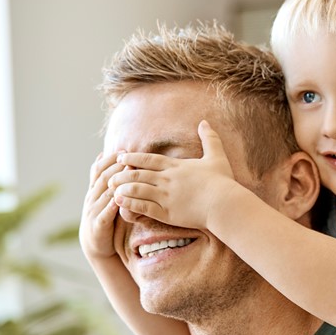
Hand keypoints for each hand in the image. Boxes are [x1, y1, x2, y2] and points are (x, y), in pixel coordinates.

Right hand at [80, 151, 124, 260]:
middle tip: (128, 158)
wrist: (95, 244)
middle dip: (115, 167)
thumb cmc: (103, 215)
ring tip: (128, 174)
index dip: (110, 159)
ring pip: (105, 195)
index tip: (123, 150)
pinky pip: (105, 214)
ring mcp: (94, 211)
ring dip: (116, 184)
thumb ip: (104, 177)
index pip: (99, 170)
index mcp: (94, 190)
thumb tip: (102, 154)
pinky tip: (120, 201)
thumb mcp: (102, 195)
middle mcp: (92, 198)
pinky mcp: (98, 225)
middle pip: (103, 179)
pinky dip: (112, 207)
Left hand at [110, 120, 236, 229]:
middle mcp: (168, 179)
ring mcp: (166, 196)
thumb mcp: (217, 156)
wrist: (225, 204)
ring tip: (111, 188)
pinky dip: (129, 203)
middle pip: (138, 173)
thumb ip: (210, 138)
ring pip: (136, 189)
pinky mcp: (167, 213)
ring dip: (122, 188)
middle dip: (122, 174)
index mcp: (177, 166)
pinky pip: (143, 207)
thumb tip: (205, 121)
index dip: (133, 158)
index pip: (149, 159)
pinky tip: (120, 202)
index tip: (120, 157)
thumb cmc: (223, 181)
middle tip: (110, 175)